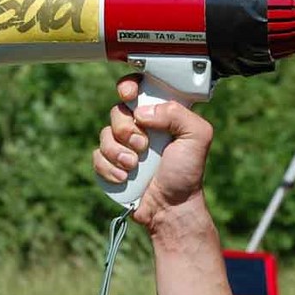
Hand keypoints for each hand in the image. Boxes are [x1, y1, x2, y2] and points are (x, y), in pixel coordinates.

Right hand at [93, 74, 213, 231]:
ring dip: (118, 152)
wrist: (171, 209)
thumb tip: (142, 111)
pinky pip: (97, 156)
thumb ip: (177, 113)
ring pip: (104, 134)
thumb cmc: (187, 173)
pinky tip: (125, 178)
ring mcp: (123, 145)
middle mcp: (140, 126)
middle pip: (117, 111)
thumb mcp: (197, 136)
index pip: (139, 87)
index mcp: (160, 114)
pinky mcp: (111, 164)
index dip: (129, 86)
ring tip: (133, 166)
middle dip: (126, 129)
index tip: (129, 95)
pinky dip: (109, 168)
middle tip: (143, 146)